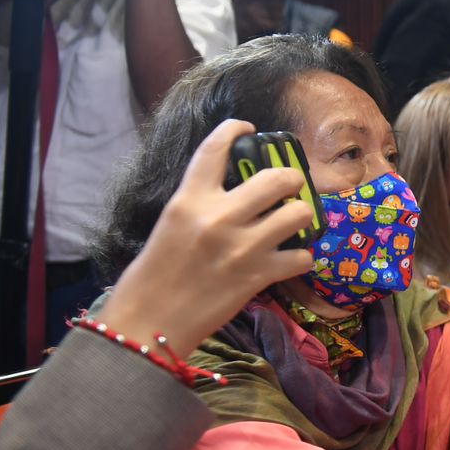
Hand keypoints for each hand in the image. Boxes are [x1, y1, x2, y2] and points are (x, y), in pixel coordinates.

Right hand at [101, 120, 319, 349]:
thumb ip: (199, 204)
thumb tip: (230, 192)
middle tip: (288, 188)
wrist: (148, 323)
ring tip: (291, 225)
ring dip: (301, 218)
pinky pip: (302, 256)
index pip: (215, 148)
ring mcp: (242, 246)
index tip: (247, 126)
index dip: (234, 128)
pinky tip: (289, 260)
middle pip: (277, 177)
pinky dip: (301, 258)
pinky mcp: (258, 275)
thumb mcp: (169, 225)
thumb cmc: (152, 276)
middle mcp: (219, 217)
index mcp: (189, 200)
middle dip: (291, 179)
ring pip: (299, 213)